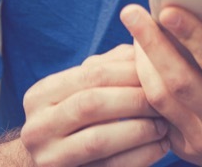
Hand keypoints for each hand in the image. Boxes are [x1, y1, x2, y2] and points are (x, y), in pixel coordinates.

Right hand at [18, 44, 170, 166]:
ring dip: (139, 130)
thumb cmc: (76, 119)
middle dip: (134, 100)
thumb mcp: (81, 89)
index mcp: (40, 95)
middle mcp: (36, 127)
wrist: (54, 163)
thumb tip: (143, 46)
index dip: (128, 71)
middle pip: (91, 104)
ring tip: (163, 124)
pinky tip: (159, 147)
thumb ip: (108, 65)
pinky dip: (140, 156)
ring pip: (98, 140)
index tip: (159, 70)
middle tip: (164, 99)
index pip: (89, 74)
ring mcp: (48, 158)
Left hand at [120, 4, 201, 166]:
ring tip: (135, 30)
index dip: (192, 35)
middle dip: (152, 44)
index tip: (168, 9)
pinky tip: (140, 58)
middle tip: (132, 12)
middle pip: (178, 81)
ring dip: (142, 63)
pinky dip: (145, 85)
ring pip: (161, 99)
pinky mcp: (187, 148)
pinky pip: (158, 114)